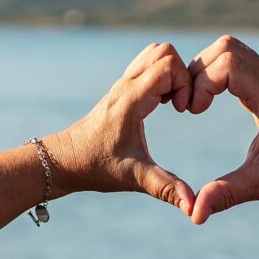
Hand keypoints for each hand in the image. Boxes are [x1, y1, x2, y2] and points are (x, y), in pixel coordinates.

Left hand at [45, 43, 195, 215]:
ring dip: (172, 72)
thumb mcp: (135, 178)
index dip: (184, 83)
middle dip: (182, 73)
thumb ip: (166, 188)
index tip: (183, 112)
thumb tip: (194, 207)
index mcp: (130, 100)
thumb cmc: (96, 167)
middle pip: (163, 51)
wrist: (64, 161)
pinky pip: (148, 64)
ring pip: (155, 53)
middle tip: (181, 105)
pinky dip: (163, 75)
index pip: (167, 65)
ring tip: (173, 103)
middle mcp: (126, 85)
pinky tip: (163, 103)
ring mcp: (123, 83)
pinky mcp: (122, 87)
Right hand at [187, 35, 258, 223]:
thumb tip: (194, 215)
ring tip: (198, 101)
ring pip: (229, 47)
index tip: (195, 111)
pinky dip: (216, 70)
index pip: (229, 64)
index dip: (203, 82)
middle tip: (192, 105)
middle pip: (225, 48)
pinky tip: (210, 97)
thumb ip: (227, 194)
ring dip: (206, 69)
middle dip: (199, 72)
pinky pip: (236, 56)